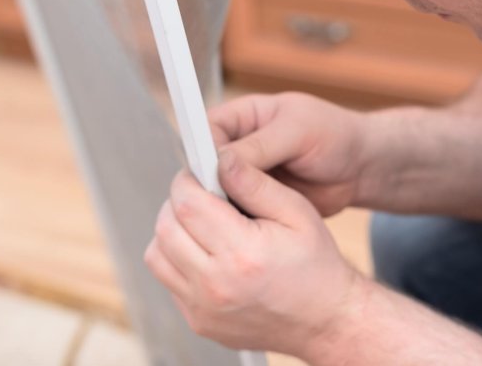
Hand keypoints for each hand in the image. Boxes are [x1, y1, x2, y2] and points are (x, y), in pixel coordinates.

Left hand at [144, 157, 360, 356]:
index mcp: (242, 254)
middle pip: (165, 228)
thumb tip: (222, 160)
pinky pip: (168, 279)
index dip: (187, 181)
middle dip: (177, 202)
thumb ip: (256, 184)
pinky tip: (207, 251)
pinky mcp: (198, 321)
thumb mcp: (297, 212)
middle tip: (202, 196)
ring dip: (172, 231)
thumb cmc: (316, 264)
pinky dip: (178, 259)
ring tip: (203, 223)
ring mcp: (203, 308)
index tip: (199, 174)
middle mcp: (216, 285)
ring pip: (156, 254)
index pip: (187, 204)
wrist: (325, 321)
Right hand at [209, 92, 365, 216]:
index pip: (204, 132)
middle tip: (225, 204)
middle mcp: (236, 146)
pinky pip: (236, 213)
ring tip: (238, 220)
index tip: (212, 176)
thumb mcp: (297, 131)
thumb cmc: (334, 135)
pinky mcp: (254, 201)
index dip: (203, 154)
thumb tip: (221, 162)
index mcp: (240, 118)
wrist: (360, 167)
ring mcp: (243, 177)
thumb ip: (259, 145)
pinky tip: (246, 234)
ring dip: (224, 207)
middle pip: (203, 166)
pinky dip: (238, 223)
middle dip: (210, 186)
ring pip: (216, 194)